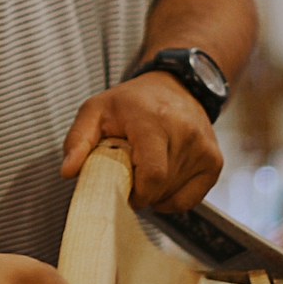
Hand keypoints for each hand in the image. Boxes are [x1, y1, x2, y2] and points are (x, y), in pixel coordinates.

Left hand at [61, 73, 222, 211]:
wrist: (175, 85)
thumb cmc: (132, 102)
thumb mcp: (95, 110)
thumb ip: (78, 140)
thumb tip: (68, 171)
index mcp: (154, 121)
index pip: (153, 175)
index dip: (136, 194)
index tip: (123, 190)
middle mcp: (185, 133)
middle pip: (161, 188)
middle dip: (141, 192)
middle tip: (131, 174)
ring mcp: (204, 148)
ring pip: (175, 195)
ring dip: (156, 193)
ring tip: (148, 167)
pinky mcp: (214, 160)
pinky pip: (192, 199)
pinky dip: (174, 198)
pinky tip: (164, 180)